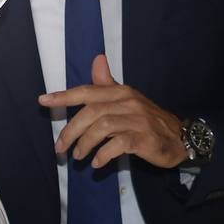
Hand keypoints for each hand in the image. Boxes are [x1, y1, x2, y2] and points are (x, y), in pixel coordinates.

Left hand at [39, 55, 186, 168]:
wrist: (180, 138)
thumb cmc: (147, 119)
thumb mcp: (127, 99)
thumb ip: (108, 84)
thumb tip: (97, 59)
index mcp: (121, 92)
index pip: (87, 91)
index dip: (64, 96)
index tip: (43, 101)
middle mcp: (128, 102)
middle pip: (91, 112)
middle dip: (71, 130)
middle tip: (60, 148)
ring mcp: (137, 120)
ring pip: (102, 128)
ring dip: (85, 144)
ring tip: (78, 156)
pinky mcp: (144, 139)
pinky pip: (118, 145)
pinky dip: (103, 154)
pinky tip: (97, 163)